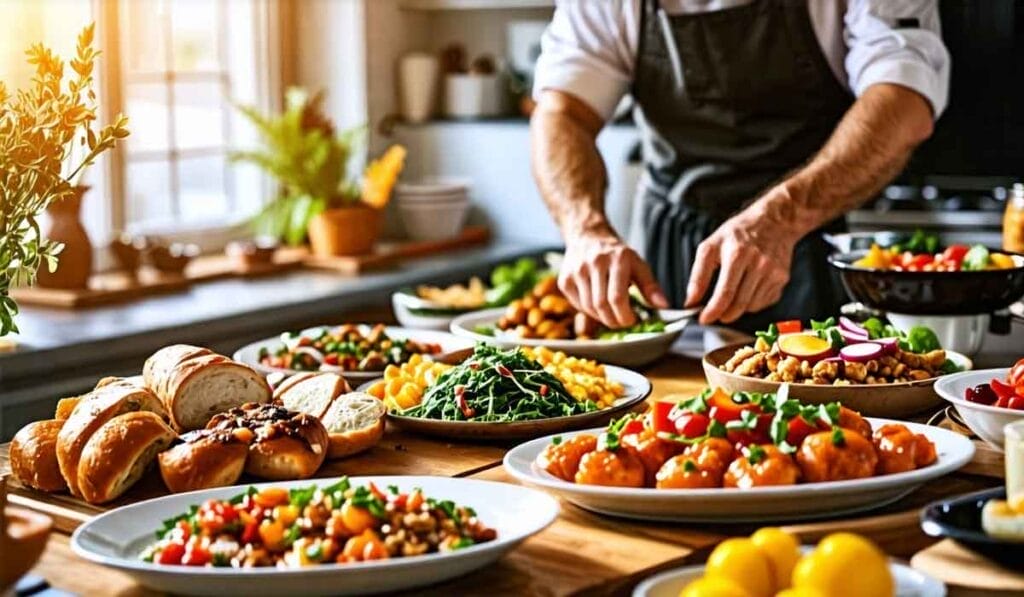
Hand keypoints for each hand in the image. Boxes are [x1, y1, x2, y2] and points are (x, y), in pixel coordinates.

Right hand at [559, 233, 668, 328]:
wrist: (588, 236)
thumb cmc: (616, 254)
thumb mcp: (638, 264)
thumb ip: (650, 286)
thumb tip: (663, 305)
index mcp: (617, 258)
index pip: (617, 297)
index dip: (625, 316)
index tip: (632, 320)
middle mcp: (595, 262)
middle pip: (601, 305)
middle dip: (614, 321)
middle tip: (622, 322)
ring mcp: (576, 270)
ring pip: (588, 307)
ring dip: (602, 318)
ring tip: (612, 315)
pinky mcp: (564, 279)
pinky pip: (577, 305)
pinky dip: (588, 312)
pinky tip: (597, 306)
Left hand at [685, 200, 799, 324]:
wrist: (775, 222)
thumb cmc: (738, 233)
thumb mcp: (711, 246)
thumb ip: (698, 274)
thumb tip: (690, 301)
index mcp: (738, 254)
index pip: (725, 292)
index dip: (712, 311)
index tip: (703, 319)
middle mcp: (759, 263)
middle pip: (738, 304)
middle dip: (723, 315)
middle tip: (713, 314)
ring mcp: (773, 272)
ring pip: (750, 306)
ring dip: (736, 309)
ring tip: (730, 296)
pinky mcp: (782, 279)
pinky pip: (763, 302)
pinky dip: (751, 303)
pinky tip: (746, 289)